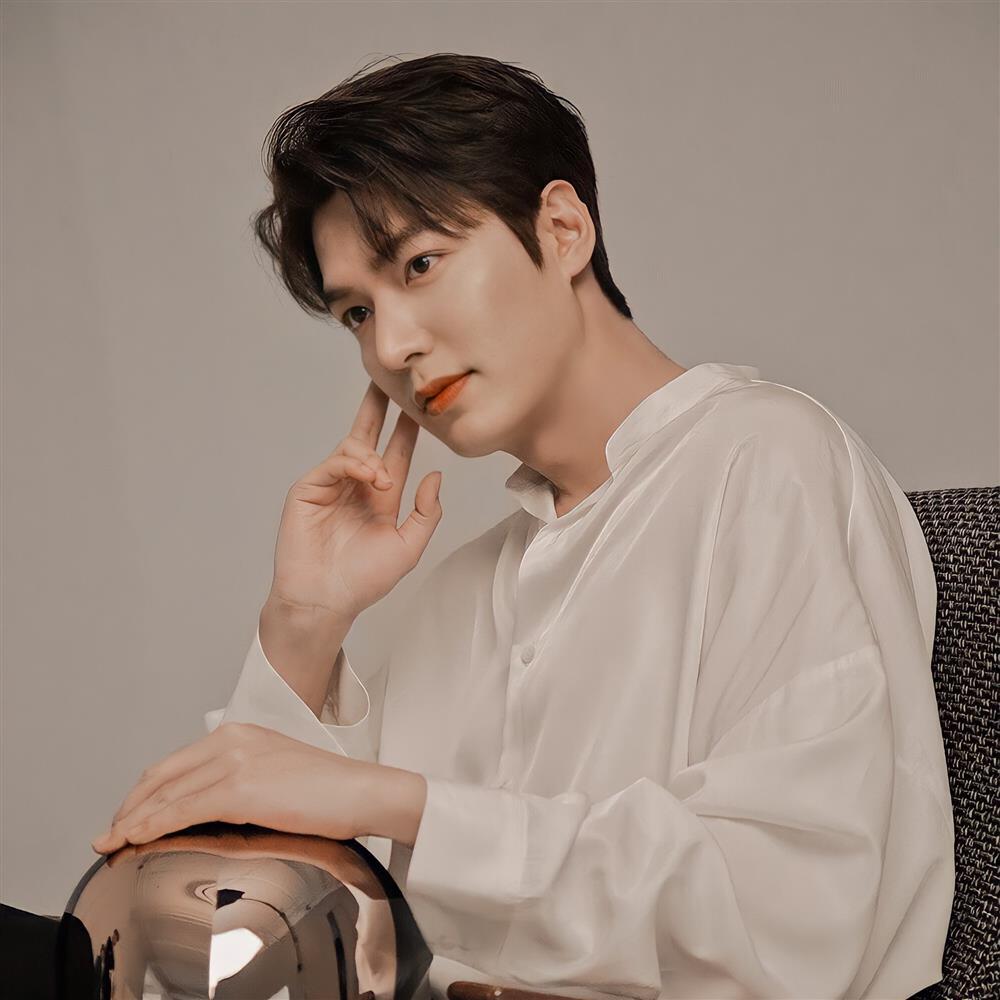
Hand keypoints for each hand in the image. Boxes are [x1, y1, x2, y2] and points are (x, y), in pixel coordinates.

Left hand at [90, 721, 376, 853]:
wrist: (360, 792)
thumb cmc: (329, 790)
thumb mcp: (275, 772)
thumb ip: (240, 779)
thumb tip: (209, 808)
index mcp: (241, 733)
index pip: (176, 763)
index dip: (145, 792)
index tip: (129, 813)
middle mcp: (232, 739)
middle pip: (163, 775)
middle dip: (130, 806)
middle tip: (109, 832)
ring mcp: (235, 761)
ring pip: (167, 795)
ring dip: (133, 820)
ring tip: (112, 841)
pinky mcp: (239, 787)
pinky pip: (182, 810)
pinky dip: (153, 825)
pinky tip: (137, 837)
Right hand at [268, 379, 443, 620]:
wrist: (326, 600)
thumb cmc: (364, 580)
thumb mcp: (408, 547)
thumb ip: (426, 513)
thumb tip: (436, 476)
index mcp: (381, 497)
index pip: (397, 453)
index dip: (407, 430)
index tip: (420, 404)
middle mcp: (356, 486)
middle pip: (368, 437)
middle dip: (378, 409)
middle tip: (389, 381)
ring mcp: (331, 486)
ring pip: (352, 448)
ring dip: (372, 455)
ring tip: (382, 479)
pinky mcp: (308, 490)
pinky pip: (333, 464)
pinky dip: (352, 464)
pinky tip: (368, 476)